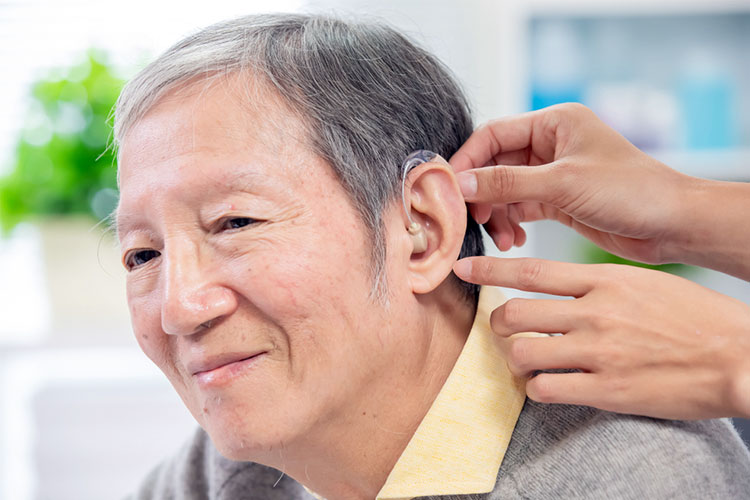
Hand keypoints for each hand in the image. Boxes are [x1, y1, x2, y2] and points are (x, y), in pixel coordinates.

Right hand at [450, 103, 688, 263]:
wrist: (672, 225)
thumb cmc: (630, 191)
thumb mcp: (562, 183)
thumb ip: (507, 183)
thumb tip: (460, 184)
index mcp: (554, 123)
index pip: (494, 135)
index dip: (467, 160)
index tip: (448, 189)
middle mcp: (551, 144)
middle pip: (495, 165)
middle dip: (482, 194)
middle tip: (472, 220)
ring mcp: (553, 174)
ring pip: (505, 190)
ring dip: (497, 215)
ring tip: (503, 239)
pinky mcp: (558, 201)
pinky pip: (520, 208)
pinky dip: (512, 224)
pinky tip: (514, 241)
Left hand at [453, 256, 749, 419]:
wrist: (738, 355)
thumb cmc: (694, 317)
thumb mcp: (645, 283)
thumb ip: (598, 284)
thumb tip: (562, 290)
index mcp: (605, 280)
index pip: (532, 269)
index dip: (490, 269)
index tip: (464, 267)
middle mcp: (595, 312)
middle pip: (516, 312)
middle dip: (499, 323)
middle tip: (504, 330)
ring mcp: (599, 352)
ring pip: (524, 353)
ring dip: (516, 359)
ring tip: (527, 362)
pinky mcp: (606, 389)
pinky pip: (546, 389)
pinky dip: (538, 388)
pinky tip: (550, 385)